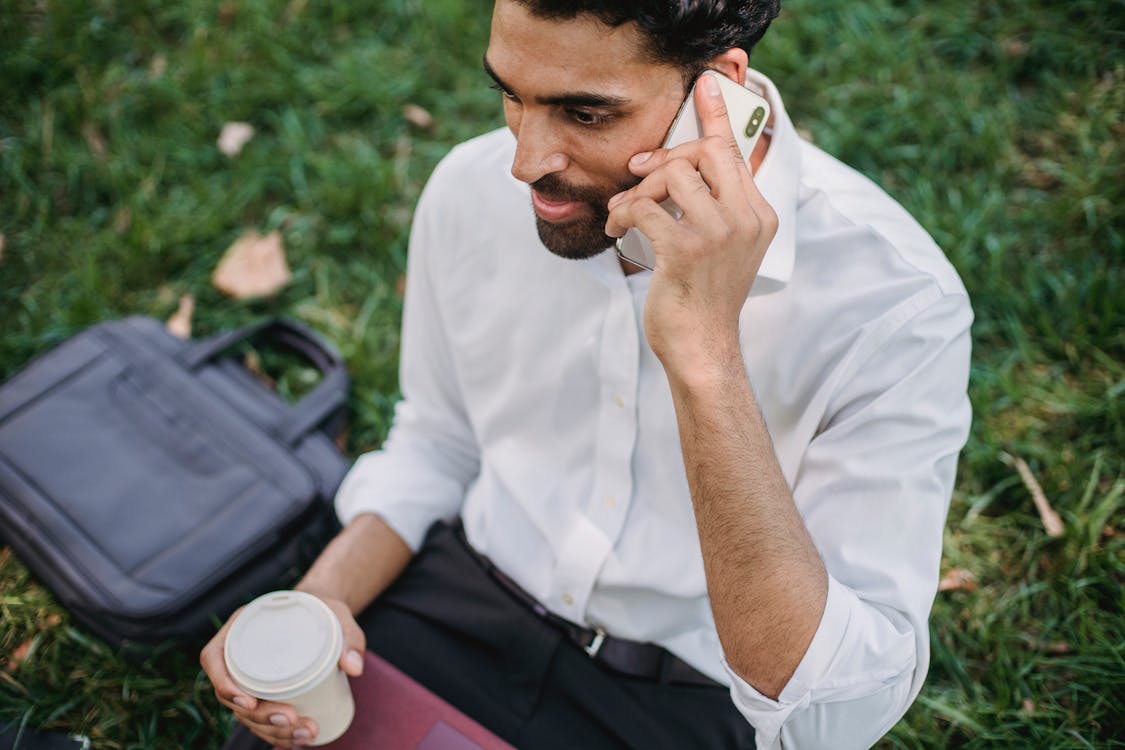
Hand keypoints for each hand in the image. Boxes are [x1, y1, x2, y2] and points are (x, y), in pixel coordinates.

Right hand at [200, 596, 366, 747]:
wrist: (323, 612)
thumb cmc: (324, 608)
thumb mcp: (338, 614)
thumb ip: (349, 636)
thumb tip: (354, 668)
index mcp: (241, 626)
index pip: (213, 657)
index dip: (223, 684)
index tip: (249, 702)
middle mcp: (238, 652)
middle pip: (232, 693)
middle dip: (259, 716)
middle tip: (291, 720)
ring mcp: (249, 675)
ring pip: (245, 712)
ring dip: (270, 731)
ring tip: (305, 735)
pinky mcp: (263, 691)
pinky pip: (259, 718)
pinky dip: (275, 734)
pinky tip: (295, 742)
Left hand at [605, 72, 777, 374]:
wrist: (702, 348)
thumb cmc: (703, 299)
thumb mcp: (721, 249)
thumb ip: (714, 209)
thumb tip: (677, 170)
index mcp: (759, 215)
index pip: (736, 153)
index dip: (717, 118)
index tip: (705, 87)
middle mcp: (745, 220)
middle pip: (705, 153)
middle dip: (665, 158)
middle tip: (638, 175)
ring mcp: (719, 235)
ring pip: (673, 175)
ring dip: (638, 189)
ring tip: (624, 213)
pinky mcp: (686, 251)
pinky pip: (644, 207)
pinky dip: (622, 213)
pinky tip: (615, 231)